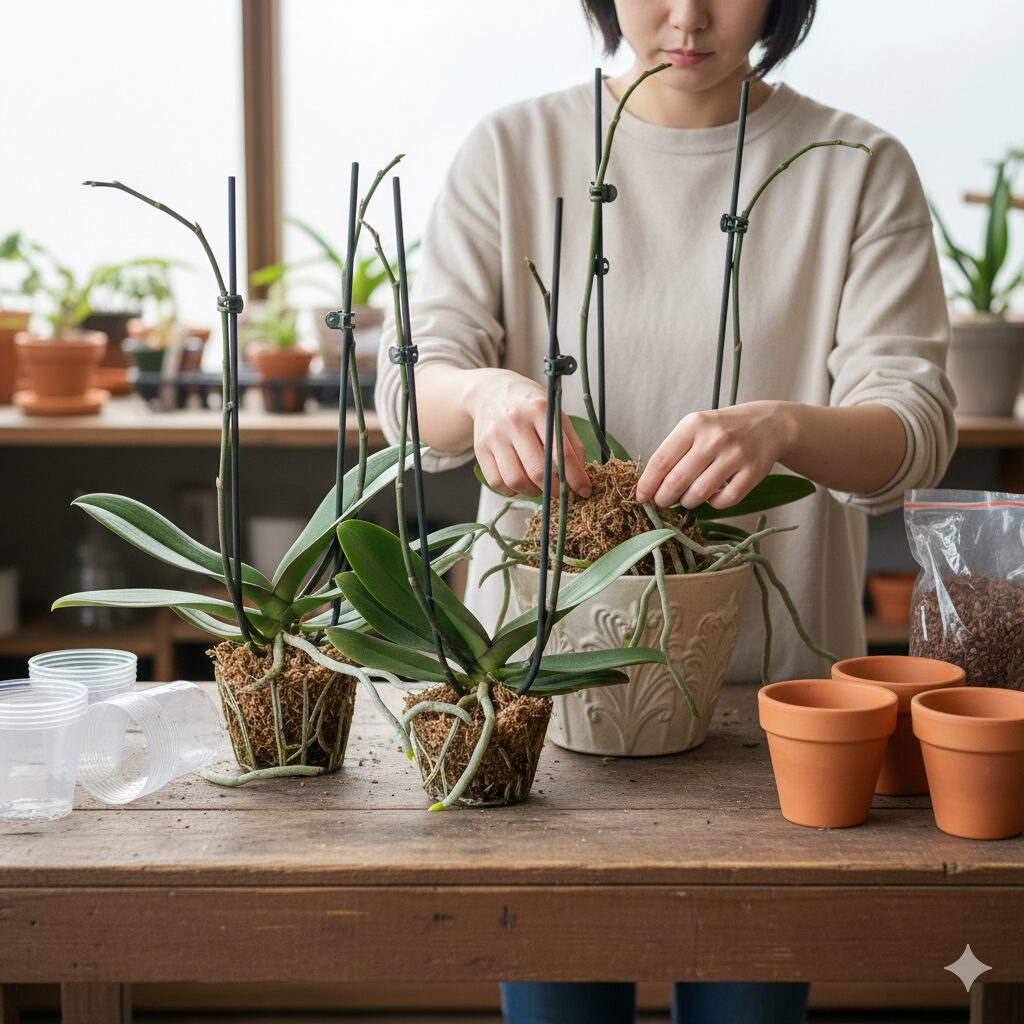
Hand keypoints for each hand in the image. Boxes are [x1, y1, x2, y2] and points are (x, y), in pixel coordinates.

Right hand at [467, 369, 591, 498]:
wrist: (490, 392)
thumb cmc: (528, 405)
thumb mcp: (554, 412)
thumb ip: (570, 440)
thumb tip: (580, 474)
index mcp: (539, 410)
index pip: (561, 452)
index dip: (575, 477)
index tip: (584, 491)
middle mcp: (515, 422)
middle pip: (537, 470)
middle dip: (555, 489)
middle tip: (561, 492)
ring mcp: (495, 436)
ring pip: (515, 480)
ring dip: (533, 492)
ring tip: (539, 487)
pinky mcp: (481, 449)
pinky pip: (497, 482)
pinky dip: (512, 490)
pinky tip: (520, 482)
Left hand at [635, 401, 790, 508]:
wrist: (769, 424)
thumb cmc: (722, 430)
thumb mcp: (696, 428)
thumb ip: (674, 451)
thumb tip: (649, 486)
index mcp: (694, 425)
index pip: (661, 460)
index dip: (647, 484)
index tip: (641, 497)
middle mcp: (714, 439)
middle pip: (676, 481)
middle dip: (663, 498)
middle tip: (662, 502)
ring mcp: (735, 455)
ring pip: (699, 494)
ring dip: (687, 502)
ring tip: (687, 498)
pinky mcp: (752, 472)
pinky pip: (725, 501)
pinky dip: (713, 504)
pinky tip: (712, 497)